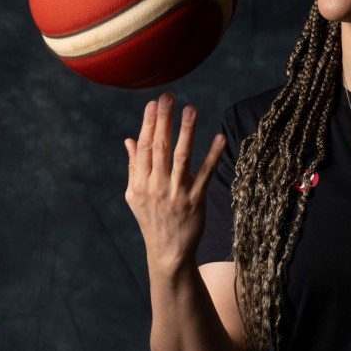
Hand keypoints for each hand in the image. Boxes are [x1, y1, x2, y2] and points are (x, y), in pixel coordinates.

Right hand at [123, 93, 225, 267]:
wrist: (168, 252)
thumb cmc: (151, 220)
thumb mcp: (134, 196)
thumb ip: (134, 167)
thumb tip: (129, 140)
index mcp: (140, 183)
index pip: (144, 147)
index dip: (148, 124)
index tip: (153, 103)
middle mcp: (156, 186)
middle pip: (160, 147)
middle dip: (164, 120)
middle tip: (168, 97)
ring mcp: (176, 194)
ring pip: (181, 157)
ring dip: (186, 132)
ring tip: (191, 109)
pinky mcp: (195, 201)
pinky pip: (205, 174)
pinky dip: (213, 156)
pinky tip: (220, 138)